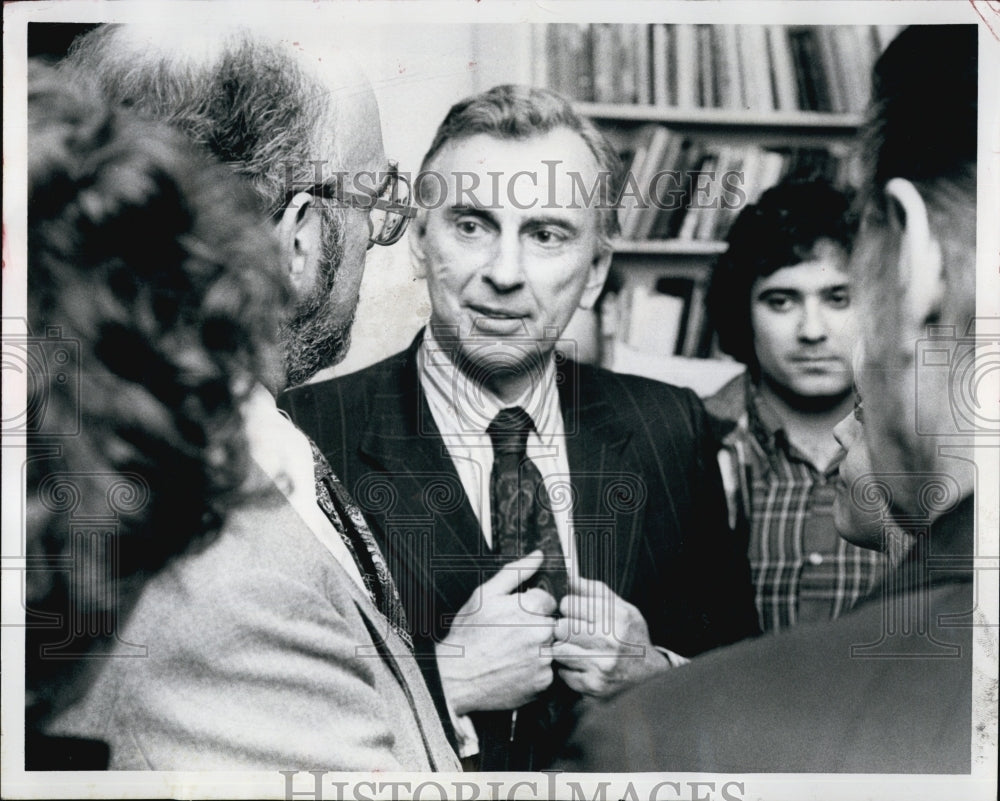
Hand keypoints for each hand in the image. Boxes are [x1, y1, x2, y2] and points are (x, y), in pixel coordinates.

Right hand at [436, 550, 557, 715]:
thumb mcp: (485, 594)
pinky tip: (515, 668)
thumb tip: (538, 556)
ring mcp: (544, 658)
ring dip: (538, 649)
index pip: (548, 600)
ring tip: (512, 653)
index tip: (515, 617)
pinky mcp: (543, 681)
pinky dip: (535, 670)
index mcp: (532, 606)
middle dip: (536, 627)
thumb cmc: (468, 634)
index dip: (531, 607)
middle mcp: (543, 632)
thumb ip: (516, 571)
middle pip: (552, 623)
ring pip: (551, 647)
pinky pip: (548, 670)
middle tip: (511, 637)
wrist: (455, 677)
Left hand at [550, 574, 668, 697]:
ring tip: (577, 648)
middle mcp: (610, 641)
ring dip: (564, 649)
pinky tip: (582, 665)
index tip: (573, 612)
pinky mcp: (594, 685)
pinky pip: (563, 673)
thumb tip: (570, 577)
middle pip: (561, 627)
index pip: (569, 604)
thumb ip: (595, 590)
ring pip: (559, 650)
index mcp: (617, 617)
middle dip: (563, 628)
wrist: (650, 675)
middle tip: (572, 631)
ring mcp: (601, 665)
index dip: (568, 607)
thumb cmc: (632, 638)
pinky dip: (569, 669)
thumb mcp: (622, 608)